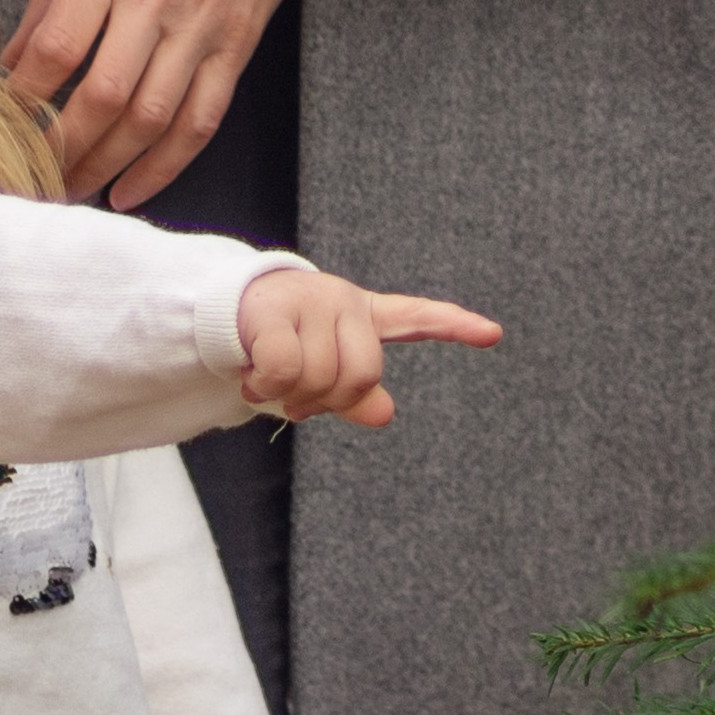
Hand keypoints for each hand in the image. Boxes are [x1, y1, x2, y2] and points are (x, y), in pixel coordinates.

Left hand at [14, 0, 442, 203]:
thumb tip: (16, 57)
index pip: (57, 48)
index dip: (22, 97)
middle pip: (101, 96)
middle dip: (59, 150)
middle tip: (28, 179)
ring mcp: (202, 26)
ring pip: (149, 119)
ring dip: (104, 166)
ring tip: (70, 192)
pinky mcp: (238, 44)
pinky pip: (201, 119)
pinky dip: (165, 165)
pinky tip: (132, 190)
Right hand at [236, 263, 503, 427]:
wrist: (221, 315)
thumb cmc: (280, 348)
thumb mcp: (322, 375)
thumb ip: (356, 397)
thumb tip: (384, 414)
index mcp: (364, 316)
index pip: (418, 317)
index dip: (456, 325)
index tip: (493, 333)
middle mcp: (344, 301)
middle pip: (363, 375)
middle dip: (329, 401)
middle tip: (299, 403)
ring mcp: (311, 300)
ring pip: (320, 377)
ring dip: (289, 396)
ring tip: (266, 383)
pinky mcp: (274, 309)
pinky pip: (284, 369)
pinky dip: (265, 386)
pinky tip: (250, 378)